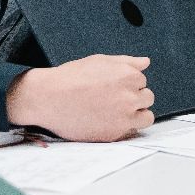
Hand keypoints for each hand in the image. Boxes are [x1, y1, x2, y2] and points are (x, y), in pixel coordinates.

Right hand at [5, 53, 153, 140]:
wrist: (48, 98)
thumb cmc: (71, 77)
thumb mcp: (100, 61)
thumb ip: (127, 62)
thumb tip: (146, 62)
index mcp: (129, 76)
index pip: (142, 81)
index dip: (128, 84)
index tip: (113, 87)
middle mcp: (130, 97)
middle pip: (147, 98)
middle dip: (134, 98)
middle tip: (112, 100)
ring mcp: (124, 117)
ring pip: (146, 117)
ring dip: (136, 114)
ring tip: (116, 113)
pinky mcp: (115, 134)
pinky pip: (132, 132)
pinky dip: (124, 128)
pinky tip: (108, 122)